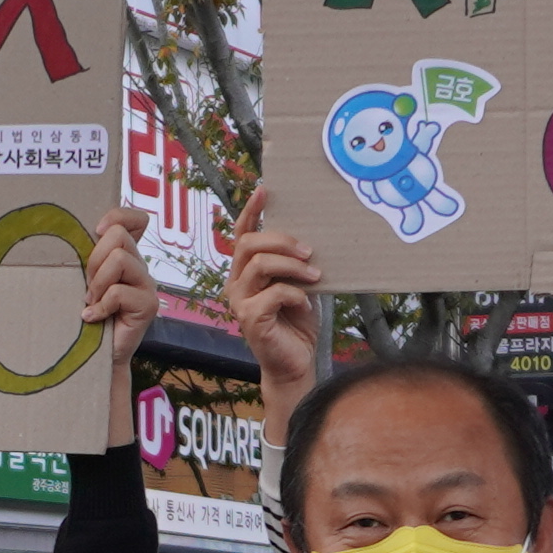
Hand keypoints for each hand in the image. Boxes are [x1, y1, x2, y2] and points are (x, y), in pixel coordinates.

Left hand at [87, 209, 160, 377]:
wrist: (94, 357)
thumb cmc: (84, 317)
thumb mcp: (83, 280)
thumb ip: (86, 258)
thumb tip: (65, 232)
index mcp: (126, 255)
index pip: (135, 219)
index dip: (117, 216)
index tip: (96, 232)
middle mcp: (140, 266)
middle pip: (118, 235)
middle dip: (94, 260)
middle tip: (88, 287)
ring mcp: (147, 285)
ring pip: (118, 259)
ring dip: (97, 283)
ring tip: (91, 302)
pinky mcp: (148, 305)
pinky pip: (119, 291)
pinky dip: (100, 306)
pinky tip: (92, 318)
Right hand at [224, 186, 324, 438]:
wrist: (295, 364)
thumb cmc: (297, 324)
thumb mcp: (299, 285)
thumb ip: (295, 264)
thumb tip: (310, 237)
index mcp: (246, 272)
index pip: (242, 234)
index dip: (251, 210)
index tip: (265, 189)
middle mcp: (236, 283)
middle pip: (249, 244)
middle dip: (281, 240)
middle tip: (309, 250)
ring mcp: (239, 301)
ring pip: (260, 265)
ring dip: (292, 266)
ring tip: (315, 273)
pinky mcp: (249, 319)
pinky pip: (274, 293)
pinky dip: (295, 294)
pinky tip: (305, 304)